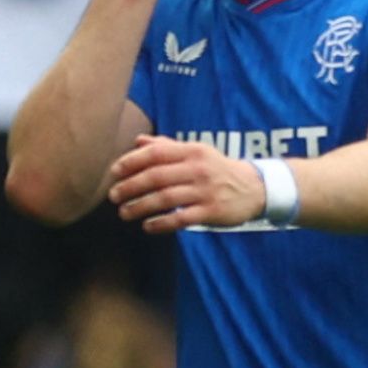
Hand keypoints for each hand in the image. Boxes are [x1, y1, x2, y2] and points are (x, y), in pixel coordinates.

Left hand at [106, 134, 267, 231]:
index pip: (155, 153)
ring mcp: (205, 191)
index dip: (131, 162)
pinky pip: (180, 219)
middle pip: (156, 177)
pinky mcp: (211, 211)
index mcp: (191, 151)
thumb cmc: (216, 169)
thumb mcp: (195, 152)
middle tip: (113, 196)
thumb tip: (137, 141)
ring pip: (165, 199)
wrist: (254, 187)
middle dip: (130, 187)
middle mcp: (197, 169)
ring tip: (124, 213)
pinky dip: (161, 223)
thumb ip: (166, 147)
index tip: (114, 172)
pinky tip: (147, 226)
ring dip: (140, 206)